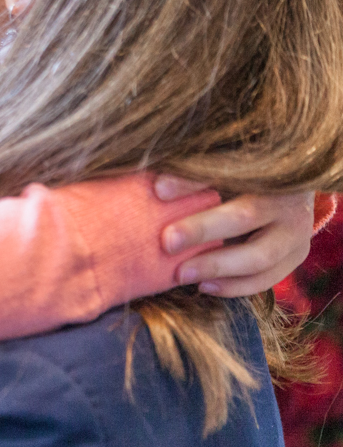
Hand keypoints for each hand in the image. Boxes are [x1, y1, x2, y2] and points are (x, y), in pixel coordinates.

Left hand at [155, 175, 313, 296]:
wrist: (287, 190)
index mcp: (266, 171)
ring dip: (217, 267)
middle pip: (245, 215)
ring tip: (180, 274)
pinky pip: (266, 279)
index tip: (158, 190)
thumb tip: (158, 188)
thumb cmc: (242, 176)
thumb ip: (194, 177)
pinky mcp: (295, 257)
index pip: (227, 174)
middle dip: (203, 230)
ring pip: (260, 256)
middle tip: (166, 242)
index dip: (191, 183)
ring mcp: (296, 233)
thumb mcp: (222, 170)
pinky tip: (204, 286)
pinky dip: (234, 286)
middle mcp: (286, 201)